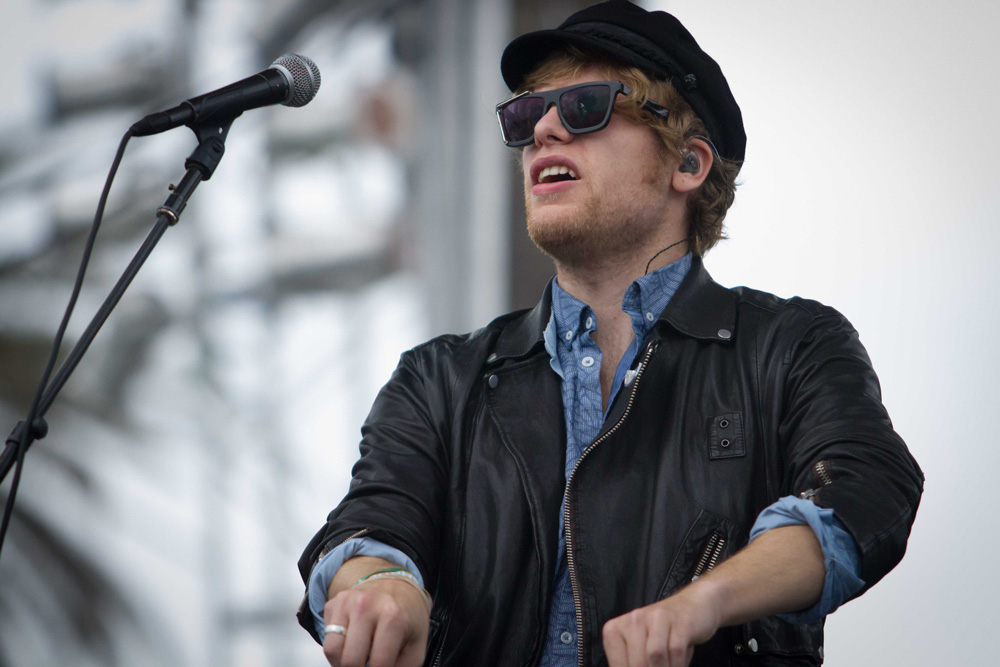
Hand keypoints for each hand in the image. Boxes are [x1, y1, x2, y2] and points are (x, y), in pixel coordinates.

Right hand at [323, 577, 429, 666]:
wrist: (396, 586)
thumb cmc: (406, 617)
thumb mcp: (416, 645)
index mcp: (393, 616)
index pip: (377, 664)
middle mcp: (366, 605)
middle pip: (350, 660)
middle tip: (368, 664)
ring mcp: (346, 602)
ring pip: (332, 651)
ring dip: (344, 661)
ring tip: (360, 657)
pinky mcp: (332, 604)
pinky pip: (327, 639)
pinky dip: (338, 648)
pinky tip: (353, 641)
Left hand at [602, 580, 722, 666]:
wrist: (692, 606)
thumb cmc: (662, 634)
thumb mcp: (640, 649)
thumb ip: (631, 663)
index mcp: (615, 629)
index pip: (618, 664)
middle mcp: (633, 619)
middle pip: (637, 663)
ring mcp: (656, 617)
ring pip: (655, 655)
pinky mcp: (680, 621)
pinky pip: (676, 650)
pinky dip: (678, 665)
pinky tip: (680, 665)